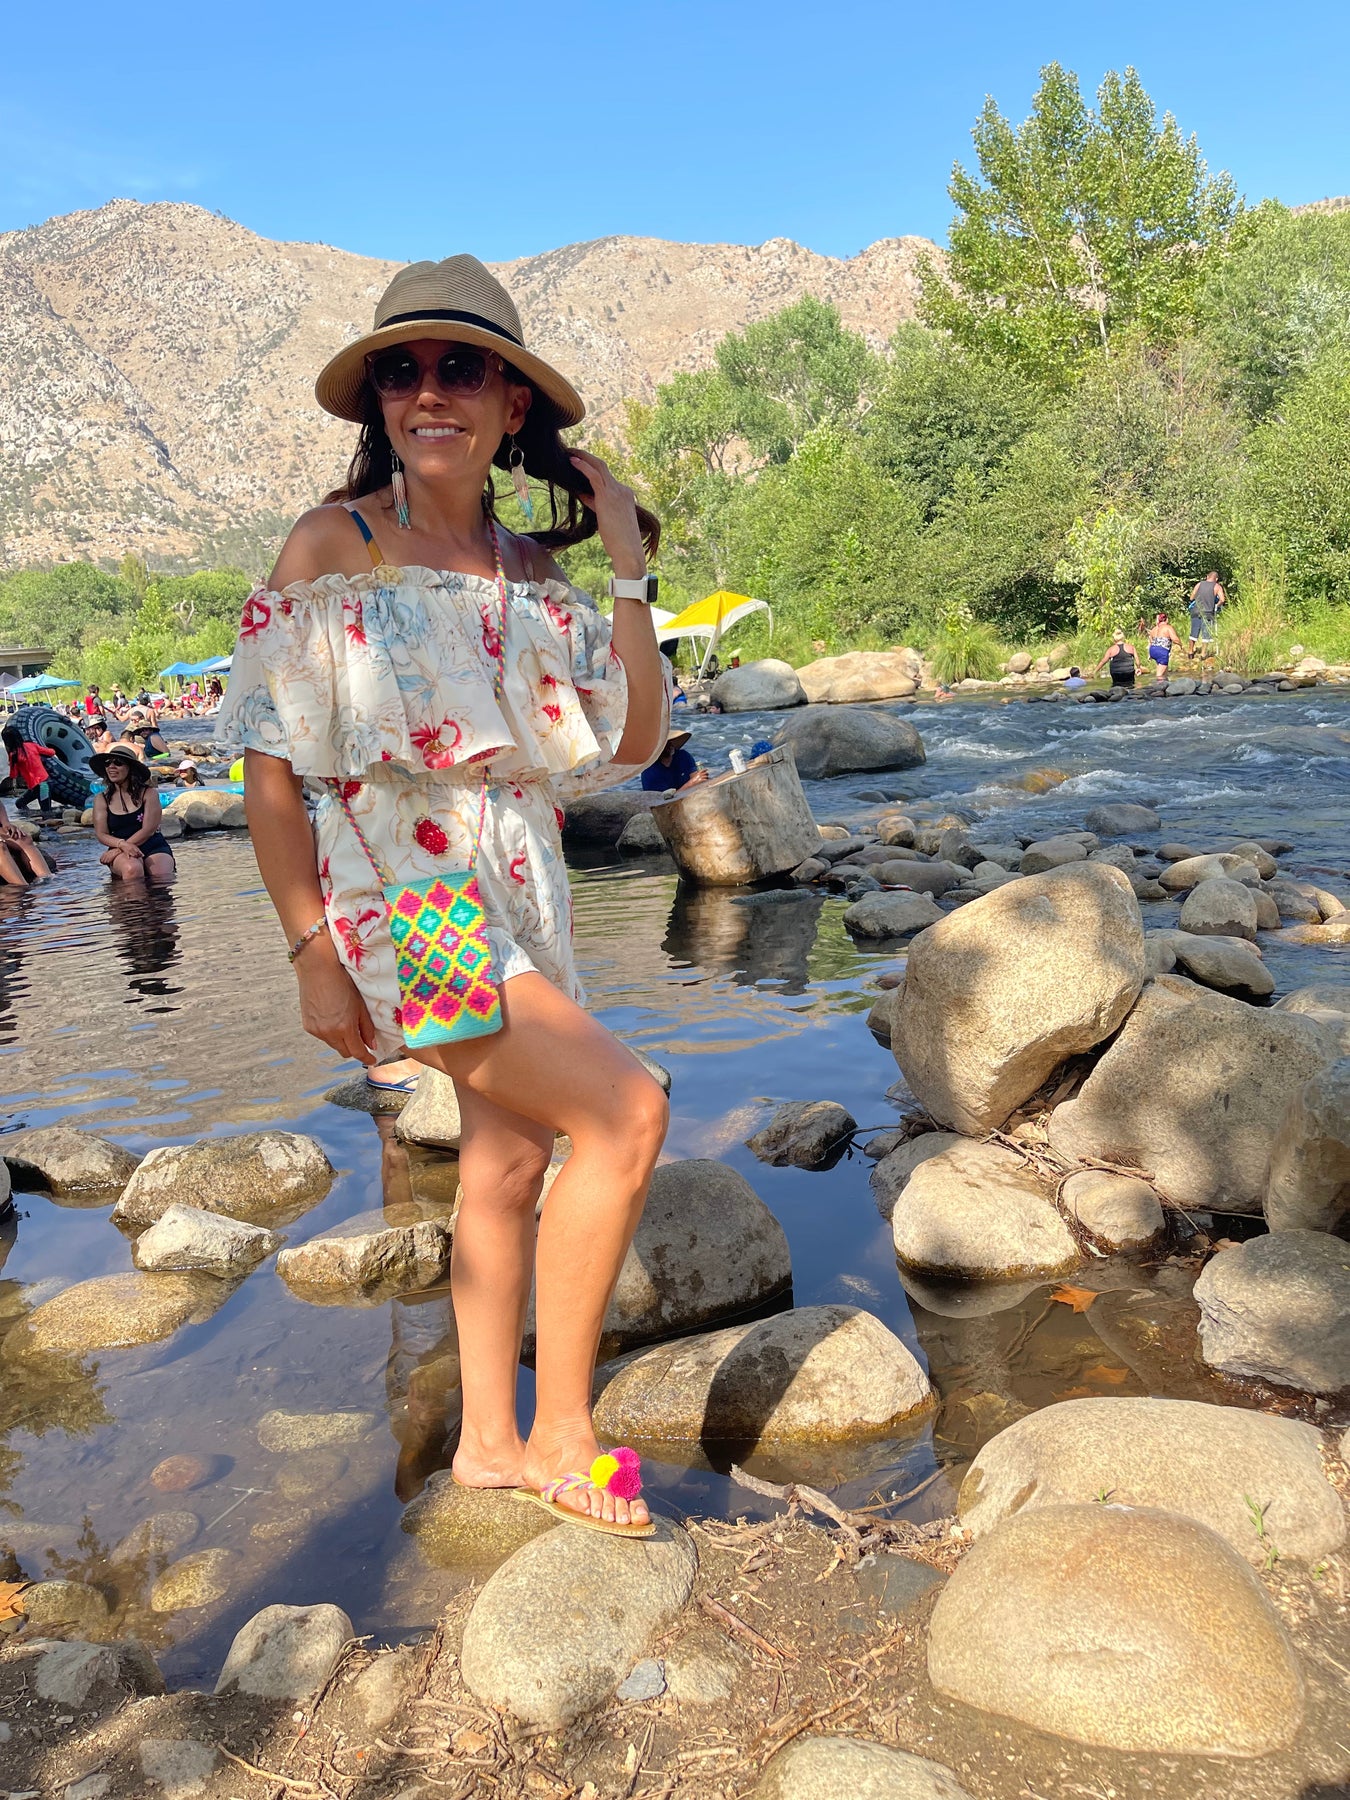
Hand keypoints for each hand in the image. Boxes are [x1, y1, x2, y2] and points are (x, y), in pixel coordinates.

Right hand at [296, 952, 378, 1065]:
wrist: (317, 969)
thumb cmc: (341, 983)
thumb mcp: (360, 1005)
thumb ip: (367, 1027)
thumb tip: (371, 1044)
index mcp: (344, 1028)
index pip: (357, 1052)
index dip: (366, 1058)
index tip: (371, 1060)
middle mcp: (329, 1033)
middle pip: (344, 1052)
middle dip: (353, 1048)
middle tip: (360, 1039)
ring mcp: (316, 1031)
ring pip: (333, 1044)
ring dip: (340, 1039)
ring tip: (343, 1022)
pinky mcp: (307, 1026)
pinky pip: (322, 1036)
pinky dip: (329, 1032)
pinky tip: (330, 1017)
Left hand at [567, 449, 645, 579]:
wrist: (628, 551)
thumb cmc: (619, 541)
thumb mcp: (606, 518)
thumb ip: (596, 504)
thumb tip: (583, 495)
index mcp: (624, 494)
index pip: (606, 477)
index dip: (591, 469)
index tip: (579, 464)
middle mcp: (622, 489)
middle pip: (602, 466)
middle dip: (587, 457)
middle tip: (572, 452)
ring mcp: (616, 491)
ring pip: (598, 466)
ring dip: (583, 457)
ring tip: (569, 453)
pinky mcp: (607, 496)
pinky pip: (594, 475)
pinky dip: (582, 466)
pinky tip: (572, 461)